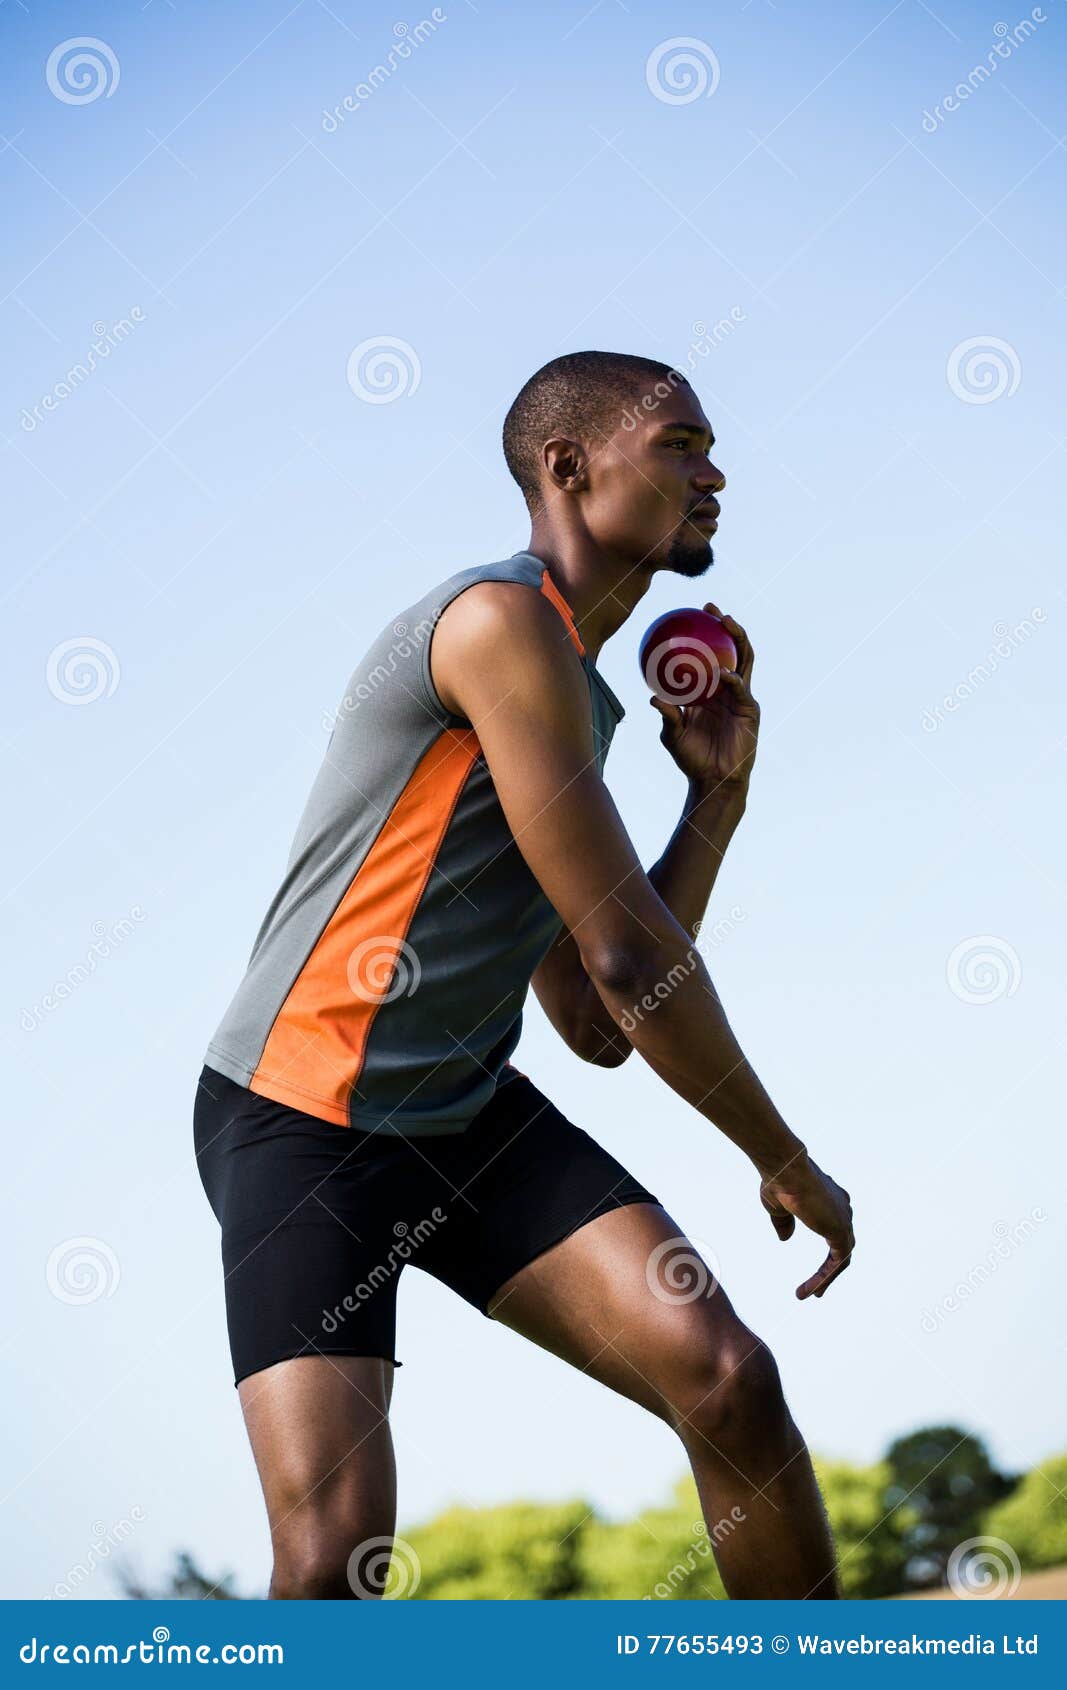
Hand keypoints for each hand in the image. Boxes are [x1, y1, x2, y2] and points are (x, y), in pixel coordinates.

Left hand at [650, 604, 758, 796]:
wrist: (713, 780)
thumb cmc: (691, 758)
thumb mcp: (672, 735)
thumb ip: (667, 715)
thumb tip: (651, 698)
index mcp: (708, 690)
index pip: (709, 654)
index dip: (703, 634)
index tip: (689, 614)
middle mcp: (726, 688)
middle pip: (731, 649)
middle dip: (725, 625)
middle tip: (710, 608)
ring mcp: (740, 697)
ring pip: (743, 661)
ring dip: (738, 639)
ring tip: (727, 623)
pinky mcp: (750, 710)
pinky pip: (741, 690)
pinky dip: (732, 680)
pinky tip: (723, 674)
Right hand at [759, 1152, 853, 1299]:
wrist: (785, 1169)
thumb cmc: (779, 1182)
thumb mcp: (778, 1207)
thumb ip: (785, 1223)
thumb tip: (786, 1238)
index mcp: (830, 1200)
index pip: (834, 1230)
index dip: (826, 1251)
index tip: (816, 1268)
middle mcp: (841, 1209)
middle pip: (842, 1246)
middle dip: (830, 1269)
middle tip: (818, 1290)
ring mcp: (844, 1219)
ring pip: (842, 1258)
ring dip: (826, 1278)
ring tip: (810, 1295)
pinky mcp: (841, 1231)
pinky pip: (838, 1263)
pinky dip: (826, 1278)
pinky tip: (812, 1290)